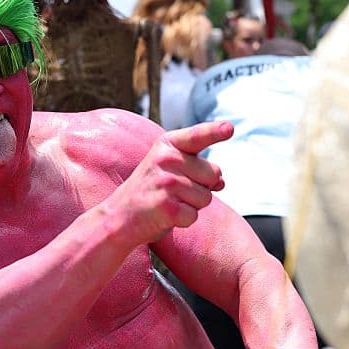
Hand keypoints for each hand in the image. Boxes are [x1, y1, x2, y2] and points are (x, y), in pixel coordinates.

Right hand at [110, 121, 231, 244]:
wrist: (119, 217)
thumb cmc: (150, 190)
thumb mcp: (169, 168)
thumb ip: (197, 168)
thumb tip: (221, 181)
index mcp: (168, 145)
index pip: (198, 136)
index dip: (215, 131)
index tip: (230, 127)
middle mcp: (166, 159)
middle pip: (213, 173)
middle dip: (202, 186)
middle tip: (174, 191)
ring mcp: (166, 183)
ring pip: (206, 198)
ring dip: (192, 205)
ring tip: (168, 202)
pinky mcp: (166, 207)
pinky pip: (194, 216)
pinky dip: (184, 220)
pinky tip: (166, 215)